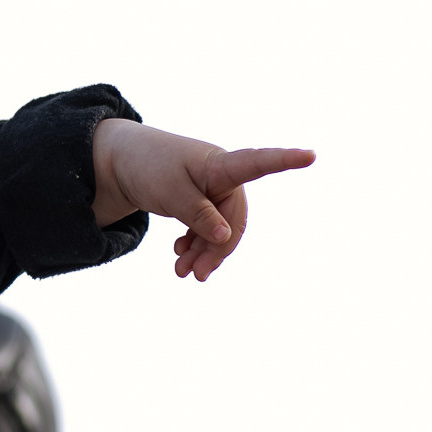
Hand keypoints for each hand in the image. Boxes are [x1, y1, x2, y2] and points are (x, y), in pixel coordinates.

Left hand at [91, 119, 314, 280]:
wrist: (121, 163)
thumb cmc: (147, 168)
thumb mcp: (170, 193)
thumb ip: (199, 215)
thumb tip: (226, 237)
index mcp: (220, 164)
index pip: (258, 162)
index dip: (285, 161)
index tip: (310, 155)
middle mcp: (223, 176)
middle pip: (234, 220)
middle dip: (217, 250)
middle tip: (195, 276)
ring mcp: (214, 189)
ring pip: (221, 229)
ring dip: (204, 253)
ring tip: (182, 273)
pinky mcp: (203, 200)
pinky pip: (209, 227)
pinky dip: (196, 244)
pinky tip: (182, 255)